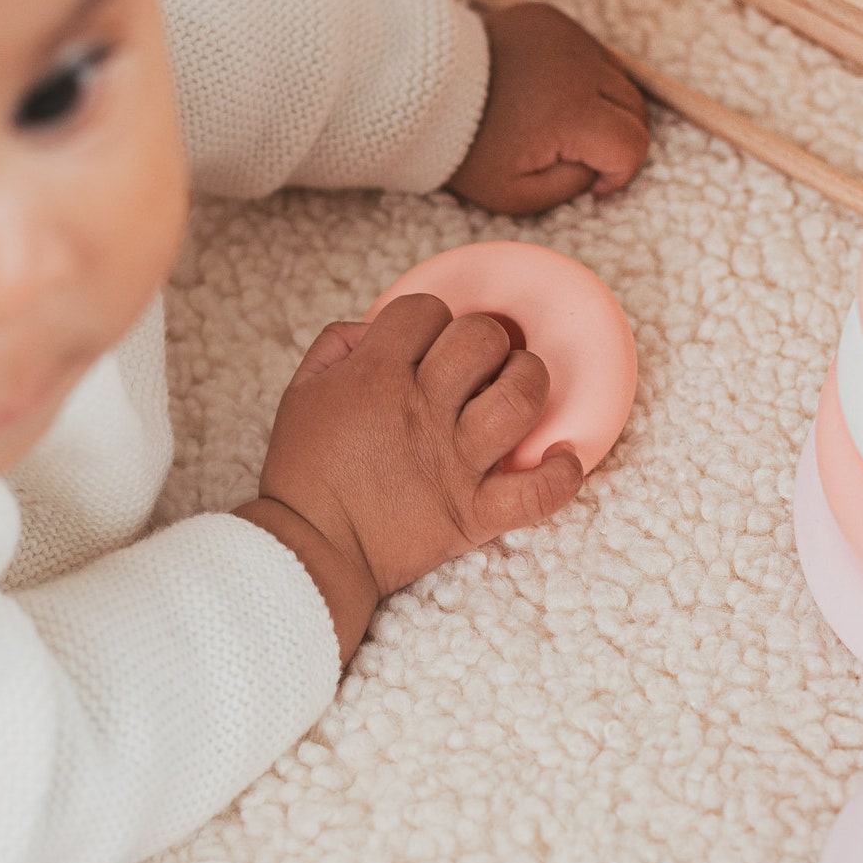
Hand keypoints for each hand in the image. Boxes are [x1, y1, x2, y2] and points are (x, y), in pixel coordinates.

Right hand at [238, 295, 584, 664]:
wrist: (311, 552)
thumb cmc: (306, 472)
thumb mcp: (302, 391)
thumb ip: (338, 345)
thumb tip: (377, 326)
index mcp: (375, 376)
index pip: (426, 310)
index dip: (428, 318)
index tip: (426, 342)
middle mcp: (421, 411)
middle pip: (482, 339)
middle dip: (485, 339)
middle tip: (477, 362)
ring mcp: (454, 462)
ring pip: (520, 397)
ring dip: (529, 382)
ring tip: (517, 390)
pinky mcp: (474, 513)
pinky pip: (537, 492)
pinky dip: (560, 475)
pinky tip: (561, 457)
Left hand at [448, 3, 648, 215]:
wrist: (418, 89)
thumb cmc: (464, 150)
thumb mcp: (515, 197)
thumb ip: (571, 188)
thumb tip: (600, 168)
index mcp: (573, 113)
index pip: (634, 144)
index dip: (620, 172)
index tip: (591, 183)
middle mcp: (579, 67)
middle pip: (635, 108)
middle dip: (617, 139)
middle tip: (580, 156)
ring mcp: (566, 36)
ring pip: (617, 77)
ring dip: (602, 105)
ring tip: (559, 124)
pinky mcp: (550, 18)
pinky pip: (588, 51)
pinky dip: (580, 75)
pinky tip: (544, 91)